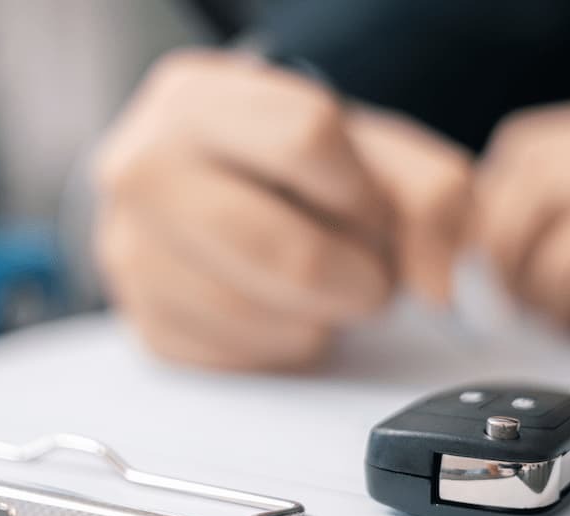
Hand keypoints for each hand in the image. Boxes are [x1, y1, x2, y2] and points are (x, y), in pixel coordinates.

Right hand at [94, 50, 470, 369]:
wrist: (220, 194)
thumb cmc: (293, 169)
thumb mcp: (371, 149)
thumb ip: (431, 194)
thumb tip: (438, 284)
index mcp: (196, 99)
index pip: (309, 138)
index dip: (363, 192)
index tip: (366, 209)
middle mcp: (143, 169)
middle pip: (289, 251)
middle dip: (356, 277)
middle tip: (364, 272)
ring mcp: (131, 252)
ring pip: (267, 318)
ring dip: (322, 316)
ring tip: (318, 285)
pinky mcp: (146, 326)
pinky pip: (244, 361)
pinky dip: (285, 345)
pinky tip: (281, 308)